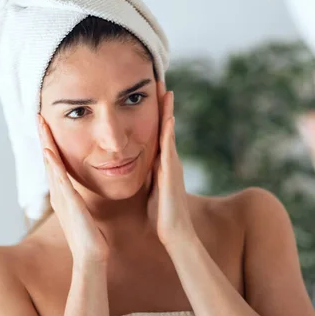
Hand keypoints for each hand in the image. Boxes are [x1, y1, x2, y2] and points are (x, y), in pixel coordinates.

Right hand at [37, 114, 109, 264]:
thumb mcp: (84, 213)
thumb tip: (82, 193)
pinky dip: (54, 166)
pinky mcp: (70, 205)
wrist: (91, 258)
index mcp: (64, 195)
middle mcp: (59, 194)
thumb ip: (81, 201)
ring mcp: (62, 199)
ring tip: (41, 125)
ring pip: (51, 166)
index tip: (48, 126)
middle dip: (44, 138)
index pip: (56, 165)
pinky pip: (60, 181)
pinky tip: (50, 152)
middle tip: (38, 116)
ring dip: (46, 145)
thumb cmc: (91, 238)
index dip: (50, 144)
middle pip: (49, 160)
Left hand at [147, 83, 196, 247]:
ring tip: (166, 90)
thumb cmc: (162, 216)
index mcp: (162, 164)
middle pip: (165, 126)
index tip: (152, 97)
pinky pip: (168, 147)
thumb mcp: (151, 191)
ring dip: (167, 111)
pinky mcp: (170, 172)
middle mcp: (169, 160)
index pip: (158, 134)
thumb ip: (149, 178)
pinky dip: (168, 131)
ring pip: (168, 131)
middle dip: (164, 105)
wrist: (175, 233)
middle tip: (161, 81)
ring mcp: (172, 165)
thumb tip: (139, 169)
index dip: (157, 115)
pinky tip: (167, 116)